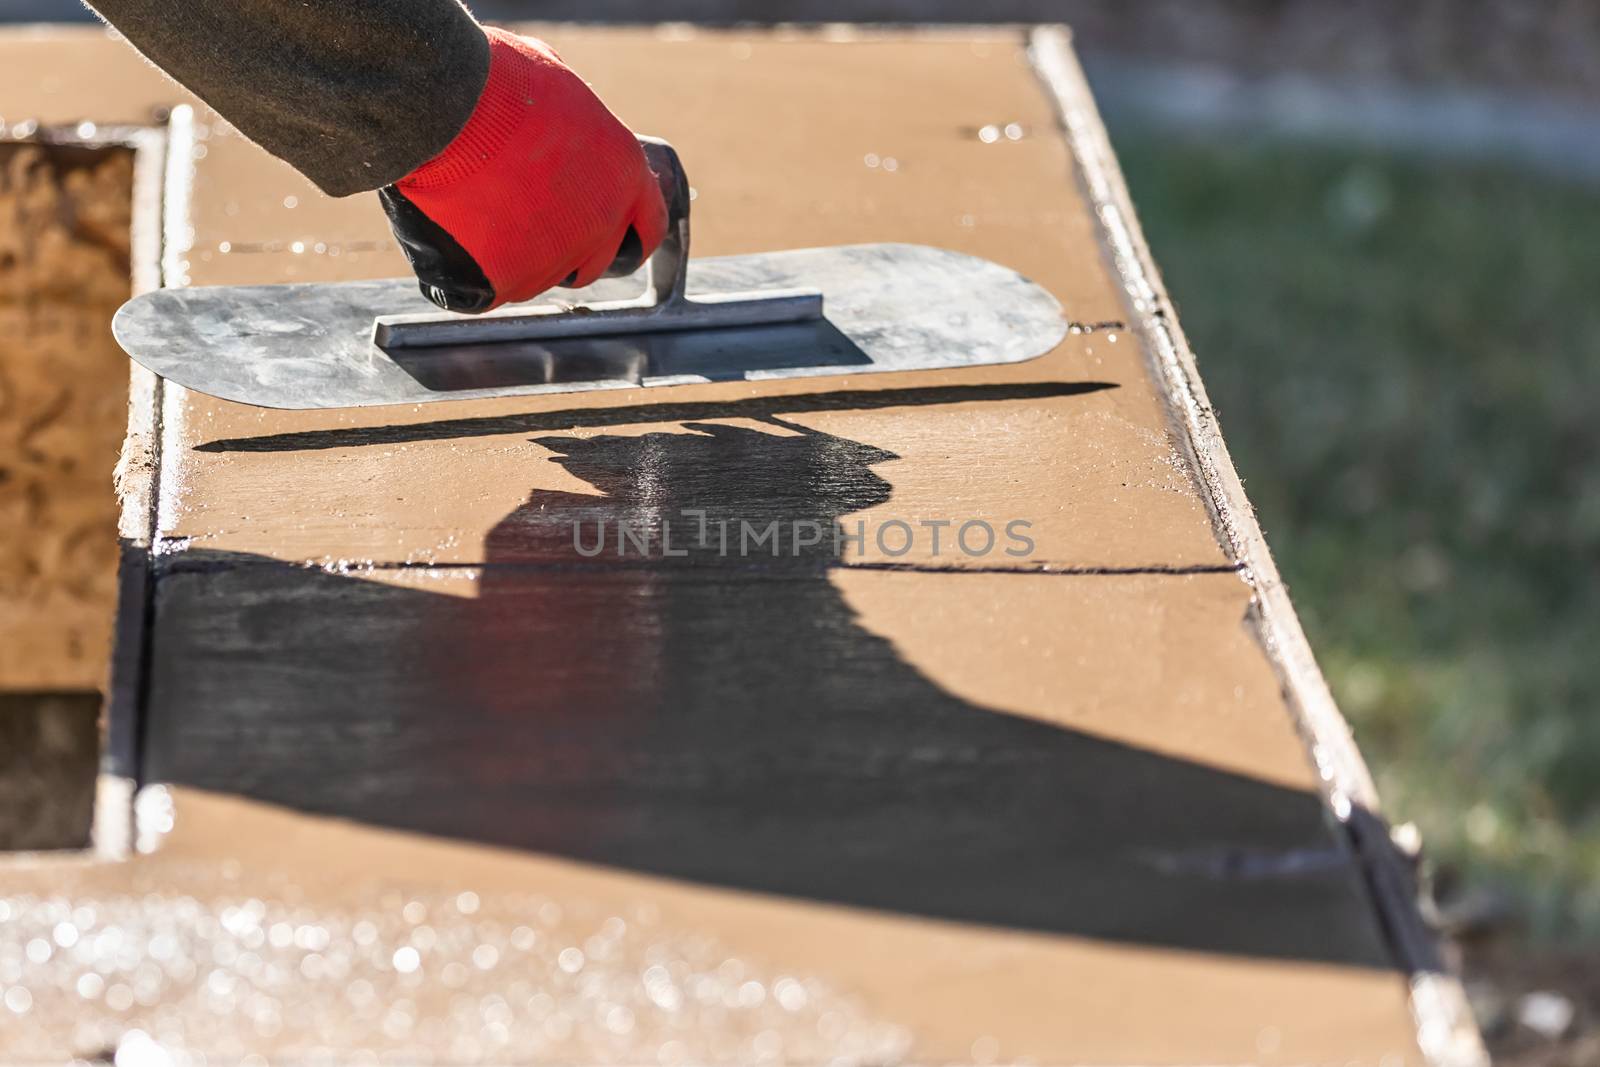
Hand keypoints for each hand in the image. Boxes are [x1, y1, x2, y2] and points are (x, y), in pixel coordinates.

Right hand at [379, 28, 667, 312]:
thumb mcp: (556, 84)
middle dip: (570, 250)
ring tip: (483, 215)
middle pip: (595, 262)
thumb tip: (563, 116)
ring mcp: (558, 258)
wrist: (447, 109)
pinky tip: (461, 235)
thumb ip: (573, 120)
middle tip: (530, 225)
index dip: (628, 231)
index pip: (649, 225)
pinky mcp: (510, 280)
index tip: (613, 234)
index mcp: (626, 174)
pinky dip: (480, 269)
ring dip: (520, 256)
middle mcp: (602, 223)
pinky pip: (497, 287)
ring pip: (543, 276)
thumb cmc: (496, 83)